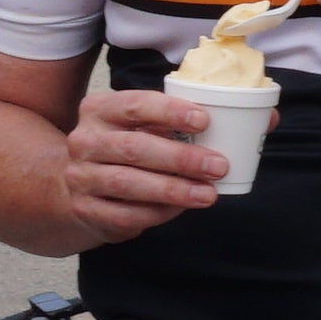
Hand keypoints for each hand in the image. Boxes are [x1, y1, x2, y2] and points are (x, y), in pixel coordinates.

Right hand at [51, 85, 234, 246]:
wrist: (81, 184)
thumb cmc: (123, 149)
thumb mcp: (139, 126)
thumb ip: (173, 123)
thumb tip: (240, 126)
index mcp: (98, 109)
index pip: (135, 105)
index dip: (170, 112)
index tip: (204, 121)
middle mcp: (84, 141)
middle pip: (134, 148)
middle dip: (180, 158)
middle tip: (217, 166)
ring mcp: (80, 177)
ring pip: (129, 183)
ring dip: (173, 190)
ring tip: (207, 194)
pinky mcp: (85, 209)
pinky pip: (125, 214)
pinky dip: (157, 213)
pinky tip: (180, 209)